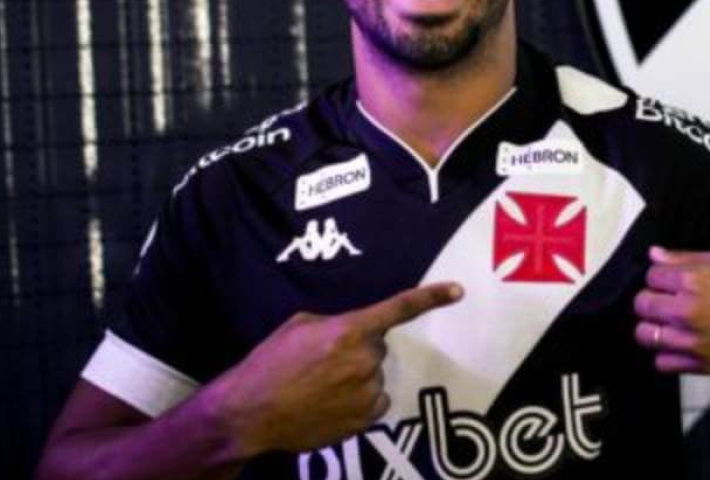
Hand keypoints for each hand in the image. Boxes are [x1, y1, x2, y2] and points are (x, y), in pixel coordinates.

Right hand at [211, 282, 461, 455]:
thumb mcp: (300, 327)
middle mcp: (366, 360)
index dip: (431, 297)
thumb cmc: (270, 364)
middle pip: (376, 348)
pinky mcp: (365, 419)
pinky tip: (329, 404)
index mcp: (350, 330)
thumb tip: (352, 331)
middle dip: (357, 350)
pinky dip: (358, 402)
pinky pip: (374, 402)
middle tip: (322, 362)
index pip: (399, 309)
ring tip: (319, 387)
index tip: (458, 290)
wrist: (250, 413)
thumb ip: (335, 324)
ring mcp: (368, 392)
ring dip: (356, 378)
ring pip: (374, 377)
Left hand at [633, 247, 709, 377]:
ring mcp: (694, 342)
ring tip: (669, 324)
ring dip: (653, 327)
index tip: (670, 282)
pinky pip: (663, 364)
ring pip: (645, 335)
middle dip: (650, 300)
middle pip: (642, 305)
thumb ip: (686, 259)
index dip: (659, 278)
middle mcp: (689, 312)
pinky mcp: (703, 365)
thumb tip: (653, 255)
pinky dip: (666, 354)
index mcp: (694, 281)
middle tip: (667, 301)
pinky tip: (680, 344)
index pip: (650, 277)